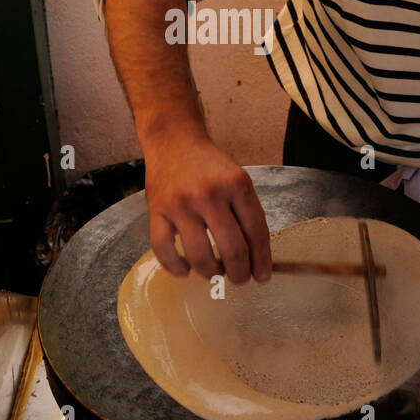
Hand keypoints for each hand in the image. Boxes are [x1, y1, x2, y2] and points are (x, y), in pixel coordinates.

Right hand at [142, 127, 271, 284]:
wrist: (174, 140)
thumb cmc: (209, 165)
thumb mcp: (237, 180)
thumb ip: (246, 214)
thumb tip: (256, 258)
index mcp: (236, 184)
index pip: (256, 231)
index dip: (262, 260)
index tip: (262, 276)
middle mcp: (209, 193)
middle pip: (232, 249)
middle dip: (240, 273)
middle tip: (240, 279)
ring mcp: (180, 203)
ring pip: (199, 256)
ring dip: (211, 273)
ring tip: (215, 272)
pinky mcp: (156, 210)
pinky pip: (164, 250)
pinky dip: (176, 267)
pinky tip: (186, 269)